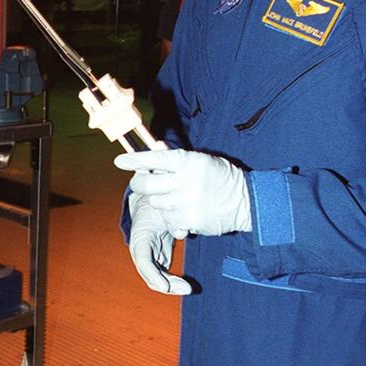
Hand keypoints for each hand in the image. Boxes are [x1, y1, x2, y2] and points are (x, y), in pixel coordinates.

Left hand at [115, 148, 250, 237]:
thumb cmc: (222, 178)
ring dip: (161, 202)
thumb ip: (177, 157)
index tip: (119, 161)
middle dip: (139, 184)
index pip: (154, 158)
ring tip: (177, 199)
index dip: (134, 160)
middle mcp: (185, 181)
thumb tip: (157, 145)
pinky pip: (168, 220)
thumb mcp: (202, 160)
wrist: (246, 202)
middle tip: (142, 184)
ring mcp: (186, 202)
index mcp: (188, 161)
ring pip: (155, 204)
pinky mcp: (188, 220)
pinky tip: (185, 212)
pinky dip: (172, 218)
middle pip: (146, 184)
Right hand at [127, 194, 191, 294]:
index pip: (143, 261)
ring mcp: (148, 259)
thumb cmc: (157, 208)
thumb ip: (172, 224)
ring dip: (172, 286)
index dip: (153, 275)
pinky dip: (174, 282)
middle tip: (186, 288)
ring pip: (157, 279)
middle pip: (150, 275)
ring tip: (188, 288)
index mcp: (139, 239)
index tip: (165, 287)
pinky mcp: (156, 260)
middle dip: (167, 285)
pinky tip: (185, 286)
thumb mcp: (164, 213)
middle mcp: (140, 252)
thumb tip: (182, 234)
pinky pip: (164, 276)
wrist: (150, 206)